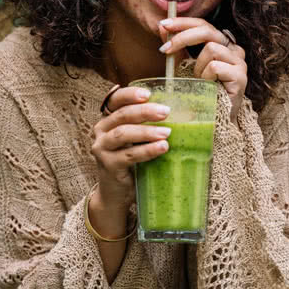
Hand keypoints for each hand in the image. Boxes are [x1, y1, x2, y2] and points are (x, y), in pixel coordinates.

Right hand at [91, 87, 170, 208]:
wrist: (116, 194)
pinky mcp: (108, 165)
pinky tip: (162, 147)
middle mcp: (101, 131)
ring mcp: (102, 148)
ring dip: (146, 131)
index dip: (130, 94)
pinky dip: (147, 150)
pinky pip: (129, 155)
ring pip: (123, 134)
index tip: (148, 94)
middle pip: (121, 115)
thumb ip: (151, 127)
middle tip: (166, 112)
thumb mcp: (138, 141)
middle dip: (144, 111)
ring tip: (167, 132)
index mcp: (109, 120)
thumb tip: (187, 116)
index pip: (115, 101)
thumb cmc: (132, 163)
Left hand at [159, 17, 246, 123]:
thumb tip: (161, 27)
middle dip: (183, 37)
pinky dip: (205, 76)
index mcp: (221, 44)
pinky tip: (207, 86)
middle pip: (208, 30)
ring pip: (211, 48)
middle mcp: (233, 49)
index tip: (163, 24)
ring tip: (198, 80)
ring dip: (197, 66)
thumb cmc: (199, 91)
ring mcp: (239, 62)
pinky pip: (215, 66)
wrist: (213, 119)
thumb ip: (175, 47)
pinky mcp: (241, 76)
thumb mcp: (183, 65)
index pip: (203, 24)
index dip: (183, 22)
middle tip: (165, 50)